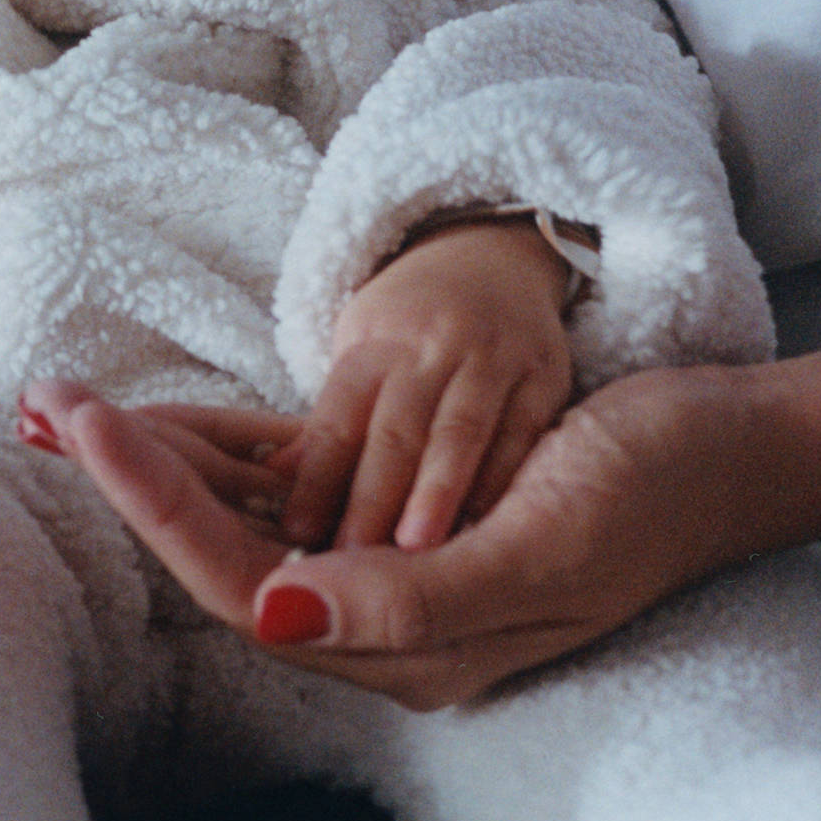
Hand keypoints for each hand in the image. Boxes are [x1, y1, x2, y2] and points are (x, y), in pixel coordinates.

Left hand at [25, 361, 771, 710]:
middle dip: (126, 483)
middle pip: (218, 561)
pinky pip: (286, 501)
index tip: (86, 427)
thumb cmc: (650, 491)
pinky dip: (221, 459)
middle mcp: (383, 626)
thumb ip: (410, 601)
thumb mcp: (542, 551)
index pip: (242, 586)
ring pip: (241, 528)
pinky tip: (166, 425)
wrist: (731, 456)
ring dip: (158, 470)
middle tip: (45, 402)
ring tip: (71, 408)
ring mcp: (390, 577)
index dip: (152, 508)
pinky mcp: (404, 526)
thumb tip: (274, 613)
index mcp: (411, 650)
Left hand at [281, 220, 573, 553]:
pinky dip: (503, 483)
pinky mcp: (546, 376)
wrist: (492, 258)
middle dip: (373, 500)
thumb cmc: (410, 326)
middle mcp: (432, 346)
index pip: (338, 419)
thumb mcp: (360, 353)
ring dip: (436, 494)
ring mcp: (494, 358)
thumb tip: (274, 482)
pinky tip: (487, 530)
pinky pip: (523, 435)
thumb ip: (331, 424)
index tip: (296, 532)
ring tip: (416, 553)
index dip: (318, 478)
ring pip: (461, 433)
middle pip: (397, 431)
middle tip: (352, 562)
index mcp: (373, 344)